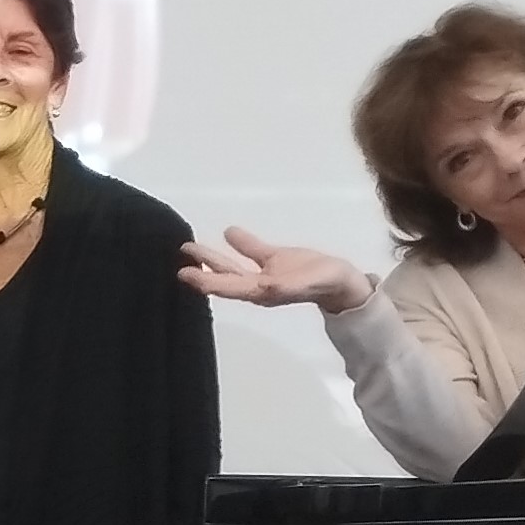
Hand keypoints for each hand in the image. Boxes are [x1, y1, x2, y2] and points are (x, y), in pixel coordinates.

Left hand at [178, 229, 373, 314]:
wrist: (344, 283)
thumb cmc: (326, 284)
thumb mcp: (306, 284)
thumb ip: (285, 285)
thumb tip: (265, 286)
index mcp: (261, 292)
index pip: (226, 287)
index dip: (205, 281)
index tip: (185, 274)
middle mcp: (257, 285)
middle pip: (223, 277)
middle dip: (201, 270)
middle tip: (180, 257)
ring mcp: (264, 274)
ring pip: (232, 267)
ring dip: (212, 258)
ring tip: (191, 248)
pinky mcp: (275, 263)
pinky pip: (251, 254)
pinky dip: (238, 245)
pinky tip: (229, 233)